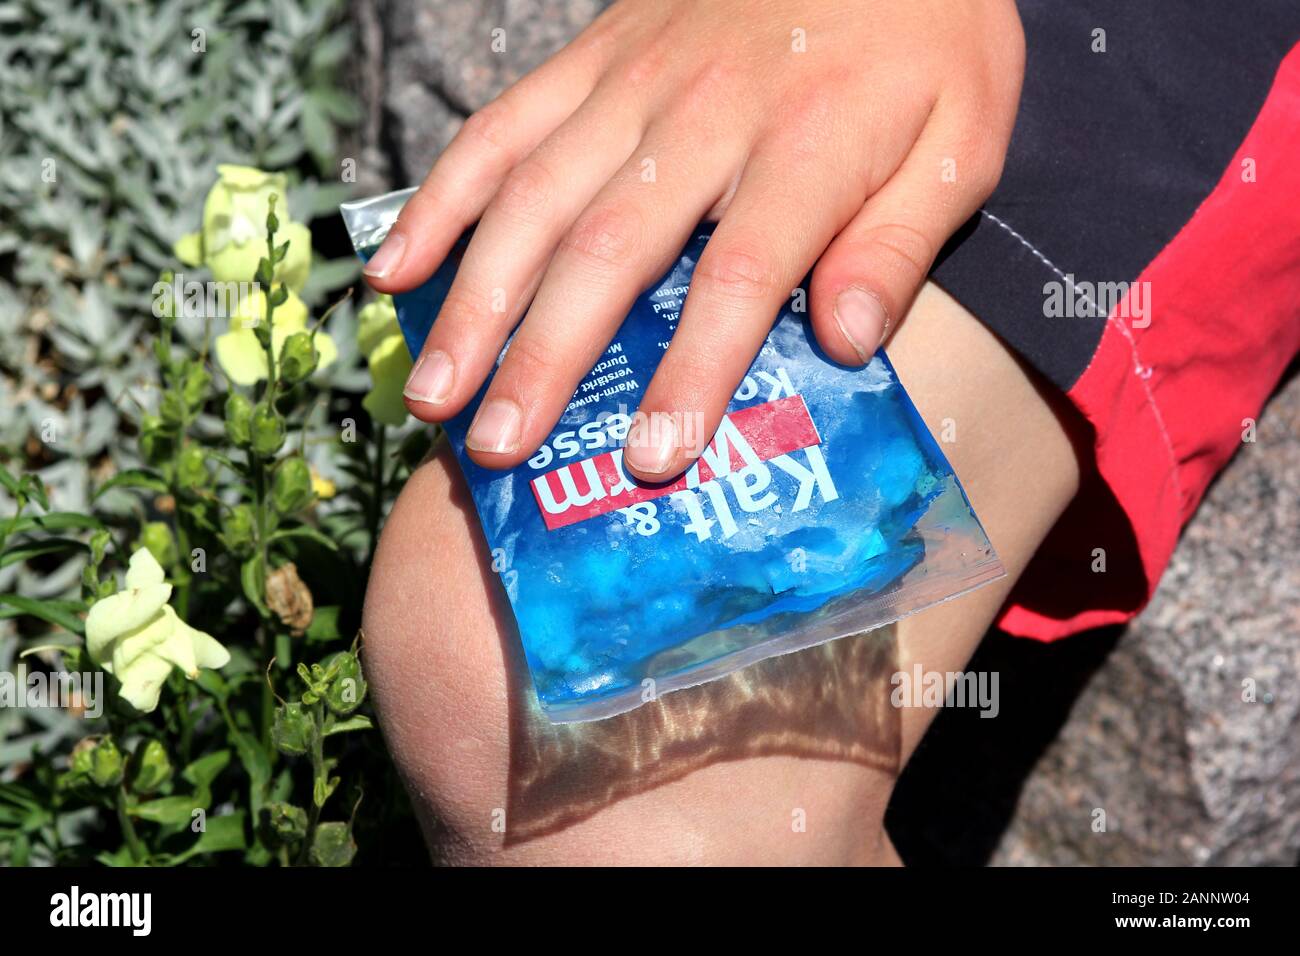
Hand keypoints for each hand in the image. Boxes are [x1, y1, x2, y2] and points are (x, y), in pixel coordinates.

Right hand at [364, 0, 1023, 479]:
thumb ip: (898, 241)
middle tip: (497, 449)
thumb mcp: (961, 138)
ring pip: (532, 198)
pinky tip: (396, 268)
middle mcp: (700, 117)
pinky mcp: (590, 59)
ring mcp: (630, 82)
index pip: (736, 279)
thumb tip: (845, 341)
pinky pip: (500, 129)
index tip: (652, 460)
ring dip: (475, 301)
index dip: (690, 373)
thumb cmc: (923, 38)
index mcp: (804, 148)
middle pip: (608, 249)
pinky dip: (442, 198)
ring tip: (434, 392)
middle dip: (545, 357)